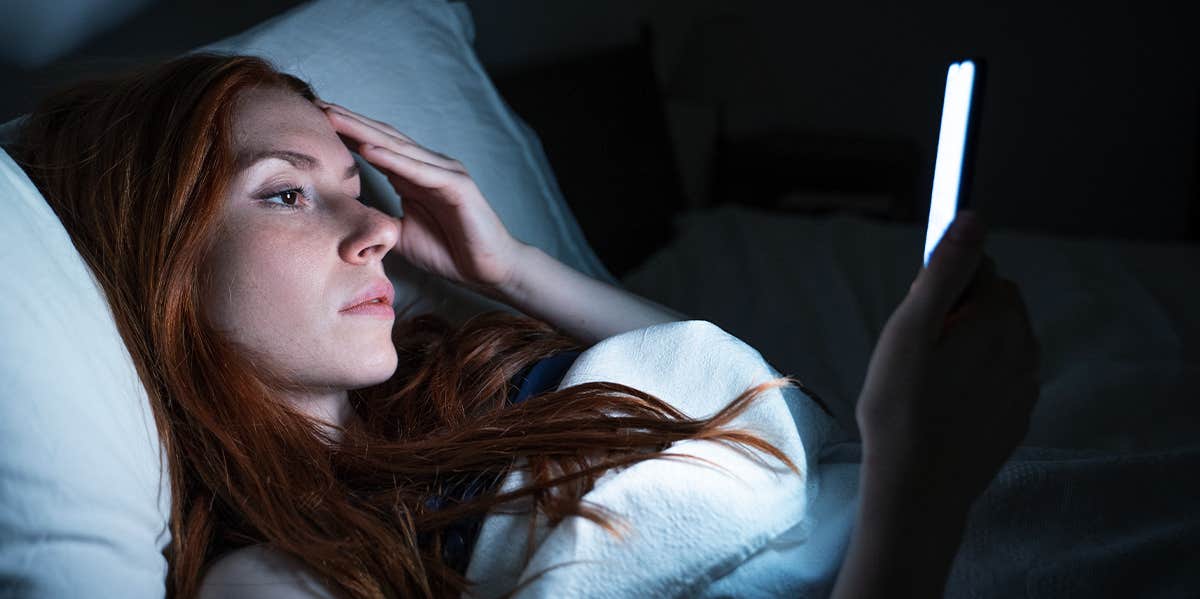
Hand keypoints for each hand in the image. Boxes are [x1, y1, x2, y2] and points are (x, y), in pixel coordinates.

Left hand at [317, 100, 525, 290]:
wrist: (490, 270)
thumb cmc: (450, 252)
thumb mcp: (402, 234)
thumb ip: (379, 221)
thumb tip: (347, 222)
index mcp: (413, 175)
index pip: (374, 146)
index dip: (345, 133)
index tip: (312, 122)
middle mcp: (428, 166)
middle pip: (382, 137)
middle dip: (348, 121)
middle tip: (314, 105)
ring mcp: (444, 173)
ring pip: (398, 147)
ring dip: (363, 132)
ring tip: (333, 117)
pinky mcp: (458, 187)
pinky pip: (420, 171)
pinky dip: (394, 160)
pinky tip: (368, 150)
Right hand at [855, 212, 1040, 508]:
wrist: (919, 489)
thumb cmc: (902, 407)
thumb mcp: (910, 329)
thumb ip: (945, 271)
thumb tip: (973, 218)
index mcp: (1000, 319)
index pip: (979, 269)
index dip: (942, 287)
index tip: (915, 318)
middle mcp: (1024, 348)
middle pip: (993, 303)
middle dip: (959, 312)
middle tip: (916, 351)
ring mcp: (1024, 387)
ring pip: (997, 340)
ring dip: (967, 346)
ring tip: (926, 382)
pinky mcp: (1016, 417)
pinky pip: (999, 377)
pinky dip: (975, 379)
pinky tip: (943, 405)